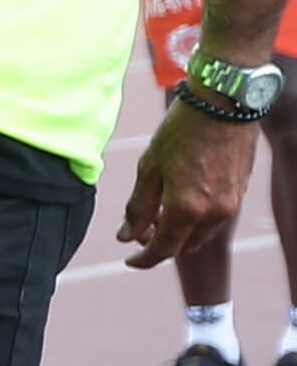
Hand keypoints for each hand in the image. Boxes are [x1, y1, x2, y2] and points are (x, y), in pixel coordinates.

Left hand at [120, 101, 258, 268]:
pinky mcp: (239, 193)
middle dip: (159, 245)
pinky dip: (194, 221)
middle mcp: (214, 213)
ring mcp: (231, 204)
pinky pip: (214, 220)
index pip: (164, 249)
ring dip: (178, 233)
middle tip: (138, 231)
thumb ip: (137, 206)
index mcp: (187, 208)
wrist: (225, 104)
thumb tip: (125, 236)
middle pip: (184, 246)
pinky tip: (178, 203)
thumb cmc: (182, 130)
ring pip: (201, 235)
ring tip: (155, 215)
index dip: (144, 259)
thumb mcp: (149, 167)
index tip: (129, 261)